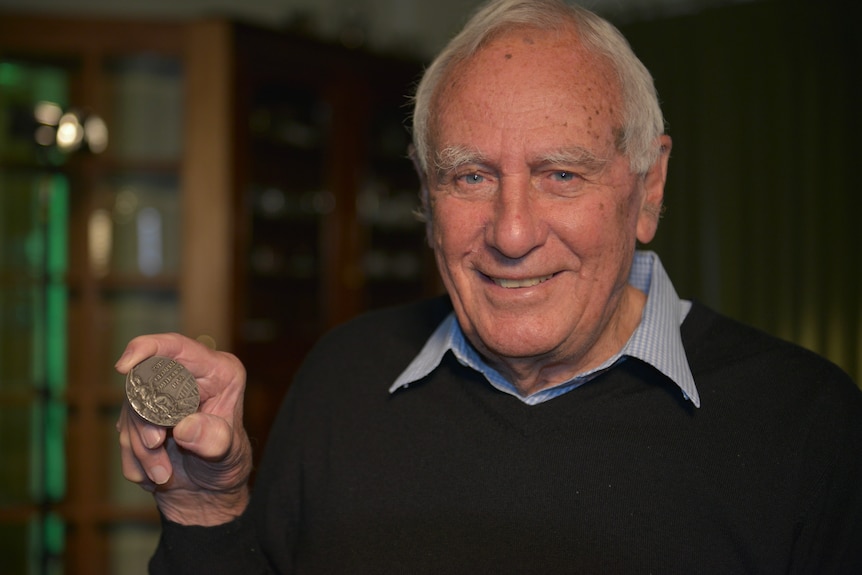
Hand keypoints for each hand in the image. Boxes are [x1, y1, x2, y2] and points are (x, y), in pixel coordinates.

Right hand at [115, 333, 251, 525]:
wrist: (207, 493)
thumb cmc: (226, 466)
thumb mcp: (227, 455)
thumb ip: (211, 439)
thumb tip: (185, 427)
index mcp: (217, 372)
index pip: (177, 347)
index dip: (147, 348)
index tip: (124, 366)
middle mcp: (187, 377)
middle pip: (145, 384)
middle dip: (145, 422)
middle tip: (156, 446)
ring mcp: (161, 396)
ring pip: (131, 413)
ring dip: (142, 449)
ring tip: (163, 474)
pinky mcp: (142, 417)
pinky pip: (124, 434)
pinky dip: (135, 458)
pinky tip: (156, 473)